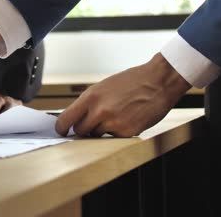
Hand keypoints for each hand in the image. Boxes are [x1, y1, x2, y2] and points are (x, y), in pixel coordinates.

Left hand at [55, 53, 191, 137]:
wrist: (158, 82)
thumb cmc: (131, 82)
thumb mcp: (103, 87)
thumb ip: (89, 103)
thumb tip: (75, 117)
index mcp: (91, 97)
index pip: (66, 119)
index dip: (61, 128)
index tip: (61, 131)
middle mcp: (100, 111)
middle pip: (80, 131)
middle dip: (83, 129)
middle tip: (91, 123)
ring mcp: (114, 123)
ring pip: (96, 136)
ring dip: (101, 130)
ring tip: (115, 116)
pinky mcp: (127, 133)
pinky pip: (113, 138)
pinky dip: (117, 132)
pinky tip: (126, 119)